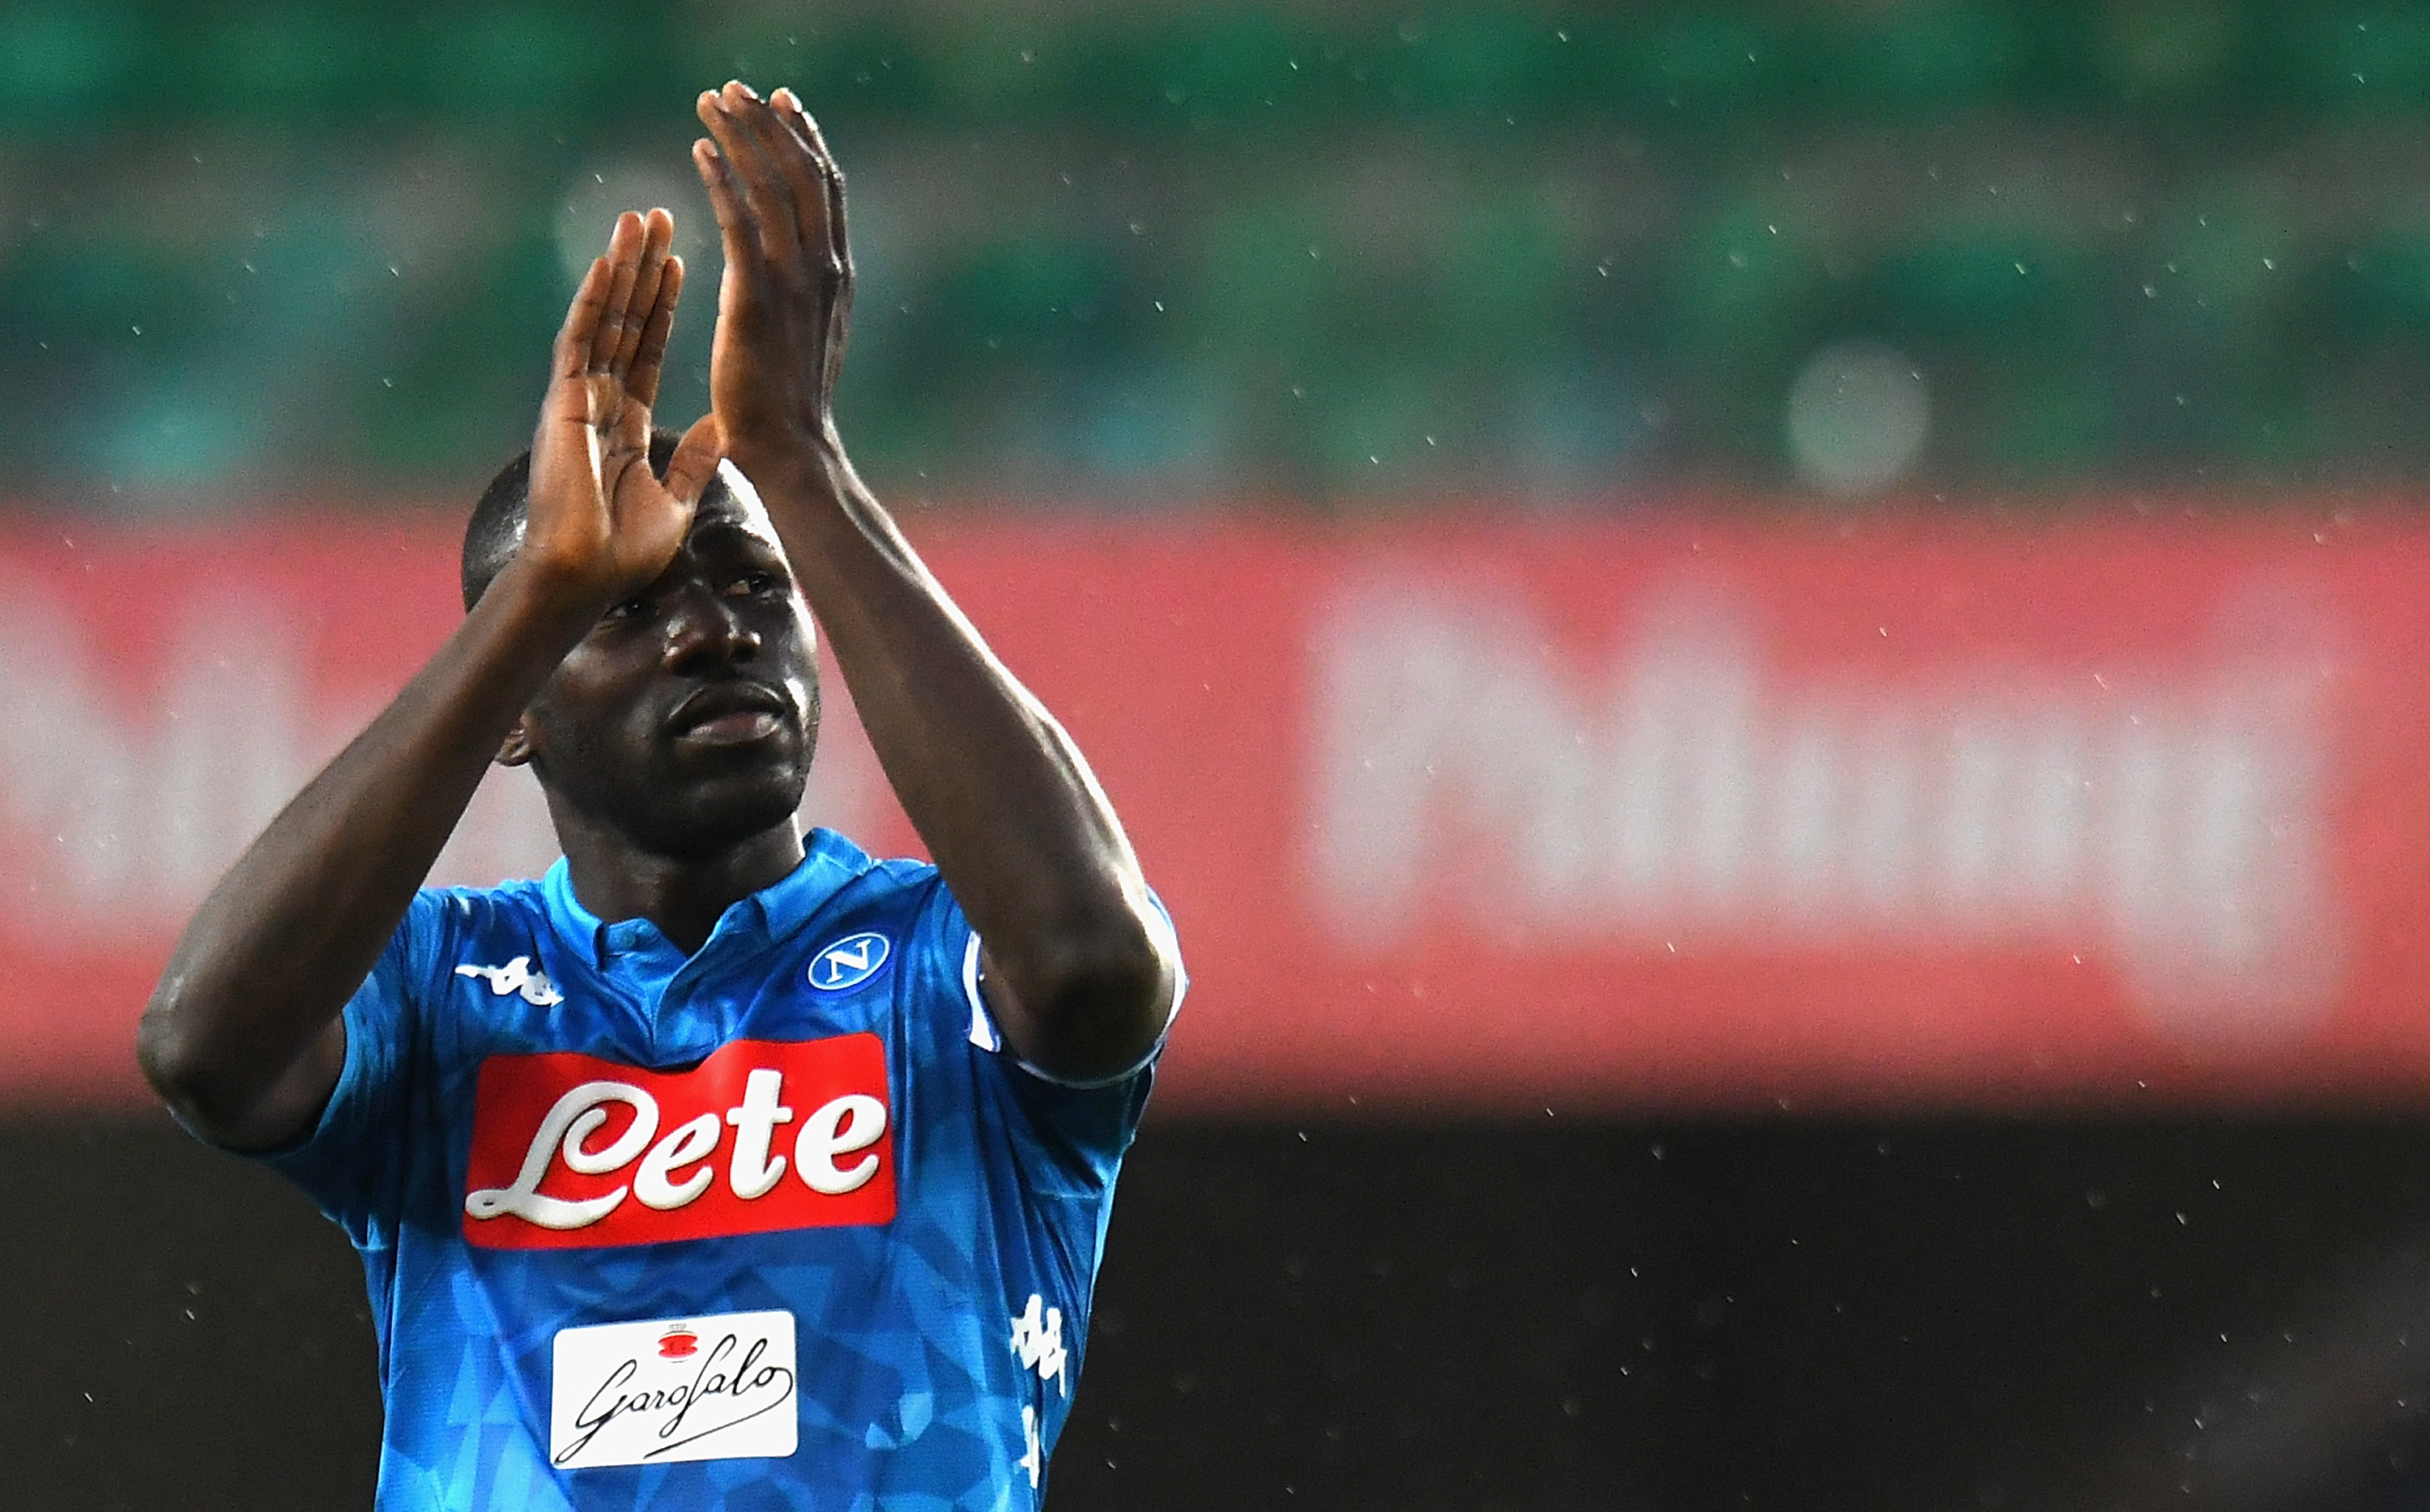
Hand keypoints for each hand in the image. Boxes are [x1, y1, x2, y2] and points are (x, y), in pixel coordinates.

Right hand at [522, 208, 723, 608]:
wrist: (584, 579)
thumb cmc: (621, 554)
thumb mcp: (674, 501)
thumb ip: (694, 462)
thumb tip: (721, 429)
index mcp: (625, 424)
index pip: (647, 348)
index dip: (663, 305)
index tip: (680, 262)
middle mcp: (599, 402)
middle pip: (625, 321)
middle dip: (643, 270)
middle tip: (657, 217)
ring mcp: (577, 398)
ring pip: (603, 319)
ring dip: (621, 270)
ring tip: (638, 220)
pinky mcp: (562, 403)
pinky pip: (580, 342)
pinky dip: (594, 302)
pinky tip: (607, 263)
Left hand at [690, 81, 852, 474]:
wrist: (792, 449)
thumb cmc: (792, 405)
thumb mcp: (813, 335)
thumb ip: (807, 293)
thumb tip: (797, 269)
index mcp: (838, 274)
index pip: (826, 188)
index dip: (805, 139)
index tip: (782, 103)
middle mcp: (823, 267)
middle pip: (803, 171)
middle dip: (770, 122)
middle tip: (738, 89)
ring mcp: (793, 279)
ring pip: (773, 184)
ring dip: (742, 135)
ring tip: (712, 103)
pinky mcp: (756, 295)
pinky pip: (740, 219)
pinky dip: (721, 178)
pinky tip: (699, 151)